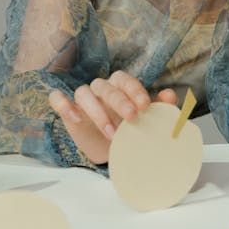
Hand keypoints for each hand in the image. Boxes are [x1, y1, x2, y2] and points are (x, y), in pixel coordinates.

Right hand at [49, 71, 178, 164]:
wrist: (108, 149)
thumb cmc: (128, 128)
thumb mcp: (145, 119)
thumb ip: (159, 106)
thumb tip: (170, 95)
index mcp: (118, 86)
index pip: (124, 79)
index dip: (134, 90)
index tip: (145, 106)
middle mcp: (99, 89)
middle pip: (106, 86)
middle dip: (119, 101)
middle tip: (132, 118)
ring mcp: (82, 99)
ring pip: (83, 92)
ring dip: (97, 112)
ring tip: (112, 133)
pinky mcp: (66, 110)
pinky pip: (58, 99)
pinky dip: (64, 105)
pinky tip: (76, 119)